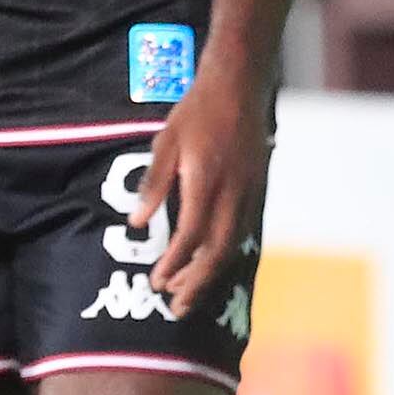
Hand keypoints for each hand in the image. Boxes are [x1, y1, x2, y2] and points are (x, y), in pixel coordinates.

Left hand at [139, 58, 272, 316]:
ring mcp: (249, 193)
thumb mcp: (165, 143)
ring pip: (233, 246)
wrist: (239, 86)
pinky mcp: (256, 189)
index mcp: (206, 183)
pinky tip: (211, 263)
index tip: (156, 284)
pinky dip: (225, 254)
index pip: (190, 238)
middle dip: (196, 284)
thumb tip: (137, 223)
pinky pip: (242, 232)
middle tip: (175, 308)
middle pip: (217, 253)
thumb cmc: (196, 112)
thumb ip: (152, 185)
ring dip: (211, 274)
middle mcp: (233, 194)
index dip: (173, 265)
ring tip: (189, 293)